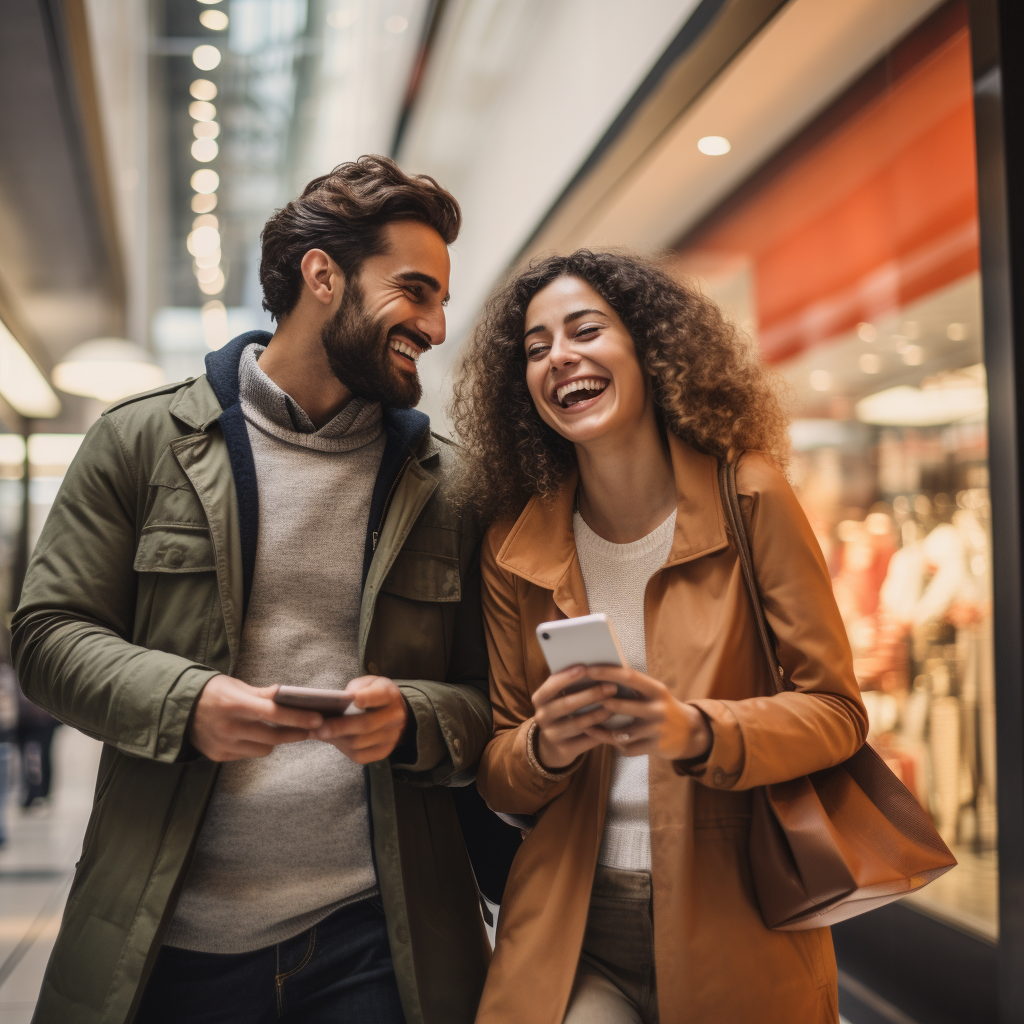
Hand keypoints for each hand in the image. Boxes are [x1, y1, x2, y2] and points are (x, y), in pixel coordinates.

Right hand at [188, 675, 323, 761]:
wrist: (177, 709)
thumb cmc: (213, 692)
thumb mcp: (236, 685)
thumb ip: (261, 693)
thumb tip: (286, 694)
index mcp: (234, 704)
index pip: (273, 713)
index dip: (298, 717)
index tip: (318, 719)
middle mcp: (228, 728)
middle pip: (273, 737)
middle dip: (297, 733)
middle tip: (313, 728)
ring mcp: (223, 745)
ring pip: (263, 749)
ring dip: (276, 741)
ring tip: (283, 730)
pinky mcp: (218, 756)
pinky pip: (248, 754)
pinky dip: (257, 745)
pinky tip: (256, 735)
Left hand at [312, 675, 407, 763]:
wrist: (397, 714)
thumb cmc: (375, 695)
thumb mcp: (369, 684)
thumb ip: (355, 689)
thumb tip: (335, 702)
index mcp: (389, 695)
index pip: (379, 696)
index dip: (366, 698)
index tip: (352, 699)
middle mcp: (394, 717)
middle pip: (366, 724)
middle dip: (340, 727)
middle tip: (320, 728)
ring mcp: (390, 737)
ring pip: (359, 743)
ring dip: (337, 739)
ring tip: (321, 734)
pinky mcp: (383, 752)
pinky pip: (360, 756)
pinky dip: (344, 749)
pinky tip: (335, 741)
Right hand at [531, 665, 617, 769]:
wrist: (554, 744)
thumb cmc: (564, 710)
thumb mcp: (559, 697)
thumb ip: (572, 684)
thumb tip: (598, 668)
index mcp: (540, 699)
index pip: (551, 685)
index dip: (567, 677)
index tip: (585, 667)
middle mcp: (542, 717)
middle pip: (567, 705)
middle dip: (591, 695)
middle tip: (612, 687)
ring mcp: (552, 735)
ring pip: (579, 723)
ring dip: (600, 713)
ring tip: (617, 704)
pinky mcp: (565, 750)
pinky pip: (586, 740)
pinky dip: (602, 731)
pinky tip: (615, 723)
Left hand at [582, 665, 711, 761]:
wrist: (690, 733)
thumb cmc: (661, 708)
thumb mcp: (654, 693)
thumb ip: (633, 687)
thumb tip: (601, 674)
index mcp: (657, 690)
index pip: (630, 676)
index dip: (608, 672)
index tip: (588, 669)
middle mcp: (658, 708)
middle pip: (623, 705)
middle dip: (601, 702)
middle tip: (582, 698)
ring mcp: (657, 729)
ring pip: (621, 731)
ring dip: (602, 728)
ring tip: (586, 723)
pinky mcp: (655, 747)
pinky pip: (626, 747)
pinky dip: (613, 743)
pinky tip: (603, 737)